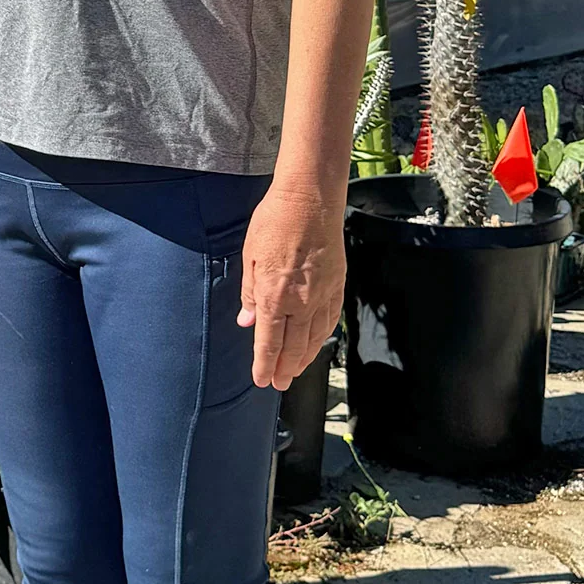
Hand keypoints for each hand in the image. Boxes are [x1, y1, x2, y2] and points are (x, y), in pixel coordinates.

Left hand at [238, 182, 344, 392]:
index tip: (261, 380)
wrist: (310, 199)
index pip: (268, 343)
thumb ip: (249, 294)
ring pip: (314, 338)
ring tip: (295, 371)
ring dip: (304, 358)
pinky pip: (330, 320)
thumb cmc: (274, 222)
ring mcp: (323, 295)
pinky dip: (322, 336)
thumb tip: (246, 321)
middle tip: (278, 383)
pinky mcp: (337, 285)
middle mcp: (301, 301)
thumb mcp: (249, 257)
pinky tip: (317, 343)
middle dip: (284, 369)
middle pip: (293, 347)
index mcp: (273, 296)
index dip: (264, 365)